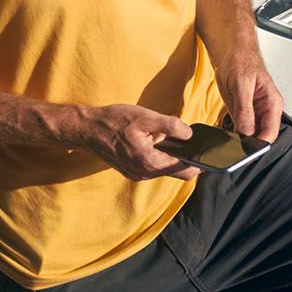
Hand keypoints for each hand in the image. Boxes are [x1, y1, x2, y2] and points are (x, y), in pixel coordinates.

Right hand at [72, 103, 201, 178]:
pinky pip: (152, 167)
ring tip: (161, 137)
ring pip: (164, 169)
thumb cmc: (113, 121)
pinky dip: (157, 156)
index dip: (199, 161)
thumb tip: (190, 134)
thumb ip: (172, 126)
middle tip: (183, 139)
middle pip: (177, 172)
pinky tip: (150, 141)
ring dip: (169, 155)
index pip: (186, 170)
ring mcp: (136, 174)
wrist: (86, 129)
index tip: (205, 149)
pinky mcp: (131, 171)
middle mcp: (144, 173)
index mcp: (150, 162)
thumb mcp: (146, 117)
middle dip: (184, 157)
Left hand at [226, 59, 286, 145]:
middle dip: (250, 144)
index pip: (272, 132)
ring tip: (230, 143)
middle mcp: (265, 110)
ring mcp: (253, 113)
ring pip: (250, 135)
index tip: (247, 150)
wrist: (231, 54)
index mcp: (273, 103)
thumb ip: (245, 110)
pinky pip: (240, 129)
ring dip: (241, 140)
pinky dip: (233, 134)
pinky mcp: (242, 113)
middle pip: (261, 136)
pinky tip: (227, 136)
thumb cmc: (241, 61)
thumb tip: (246, 131)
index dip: (260, 144)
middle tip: (236, 150)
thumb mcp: (242, 86)